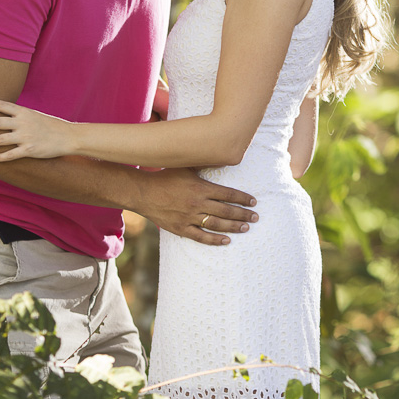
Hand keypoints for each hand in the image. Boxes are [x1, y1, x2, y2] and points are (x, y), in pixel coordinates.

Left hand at [0, 99, 71, 161]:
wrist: (69, 137)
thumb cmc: (52, 126)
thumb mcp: (36, 115)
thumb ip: (21, 116)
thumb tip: (6, 116)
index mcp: (24, 112)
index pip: (2, 105)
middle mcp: (23, 123)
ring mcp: (26, 136)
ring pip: (0, 139)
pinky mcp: (30, 149)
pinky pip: (11, 154)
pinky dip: (0, 157)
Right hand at [135, 168, 258, 245]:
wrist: (143, 192)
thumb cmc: (165, 176)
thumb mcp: (186, 166)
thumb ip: (204, 164)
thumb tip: (223, 158)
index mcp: (200, 188)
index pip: (227, 194)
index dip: (242, 199)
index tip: (253, 202)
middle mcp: (197, 203)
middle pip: (226, 211)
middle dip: (243, 215)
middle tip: (256, 217)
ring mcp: (189, 217)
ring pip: (216, 225)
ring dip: (233, 227)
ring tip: (246, 228)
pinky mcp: (181, 228)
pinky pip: (201, 237)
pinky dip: (215, 240)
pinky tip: (226, 240)